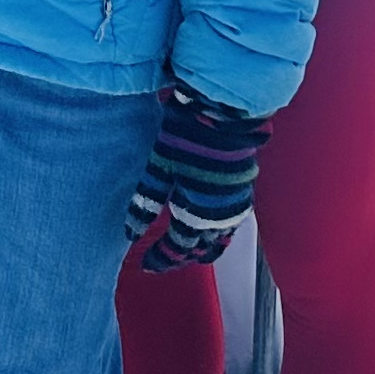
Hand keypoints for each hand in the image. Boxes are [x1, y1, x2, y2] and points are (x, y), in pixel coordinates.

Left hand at [125, 81, 270, 269]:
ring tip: (186, 247)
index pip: (178, 249)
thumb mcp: (159, 166)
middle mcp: (221, 216)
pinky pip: (232, 223)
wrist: (225, 110)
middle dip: (182, 257)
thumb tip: (131, 233)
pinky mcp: (243, 189)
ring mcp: (236, 204)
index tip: (146, 264)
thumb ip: (146, 202)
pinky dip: (218, 231)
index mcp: (197, 214)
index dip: (161, 260)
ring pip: (221, 239)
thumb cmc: (189, 134)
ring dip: (203, 247)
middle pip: (201, 250)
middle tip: (163, 258)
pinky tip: (207, 221)